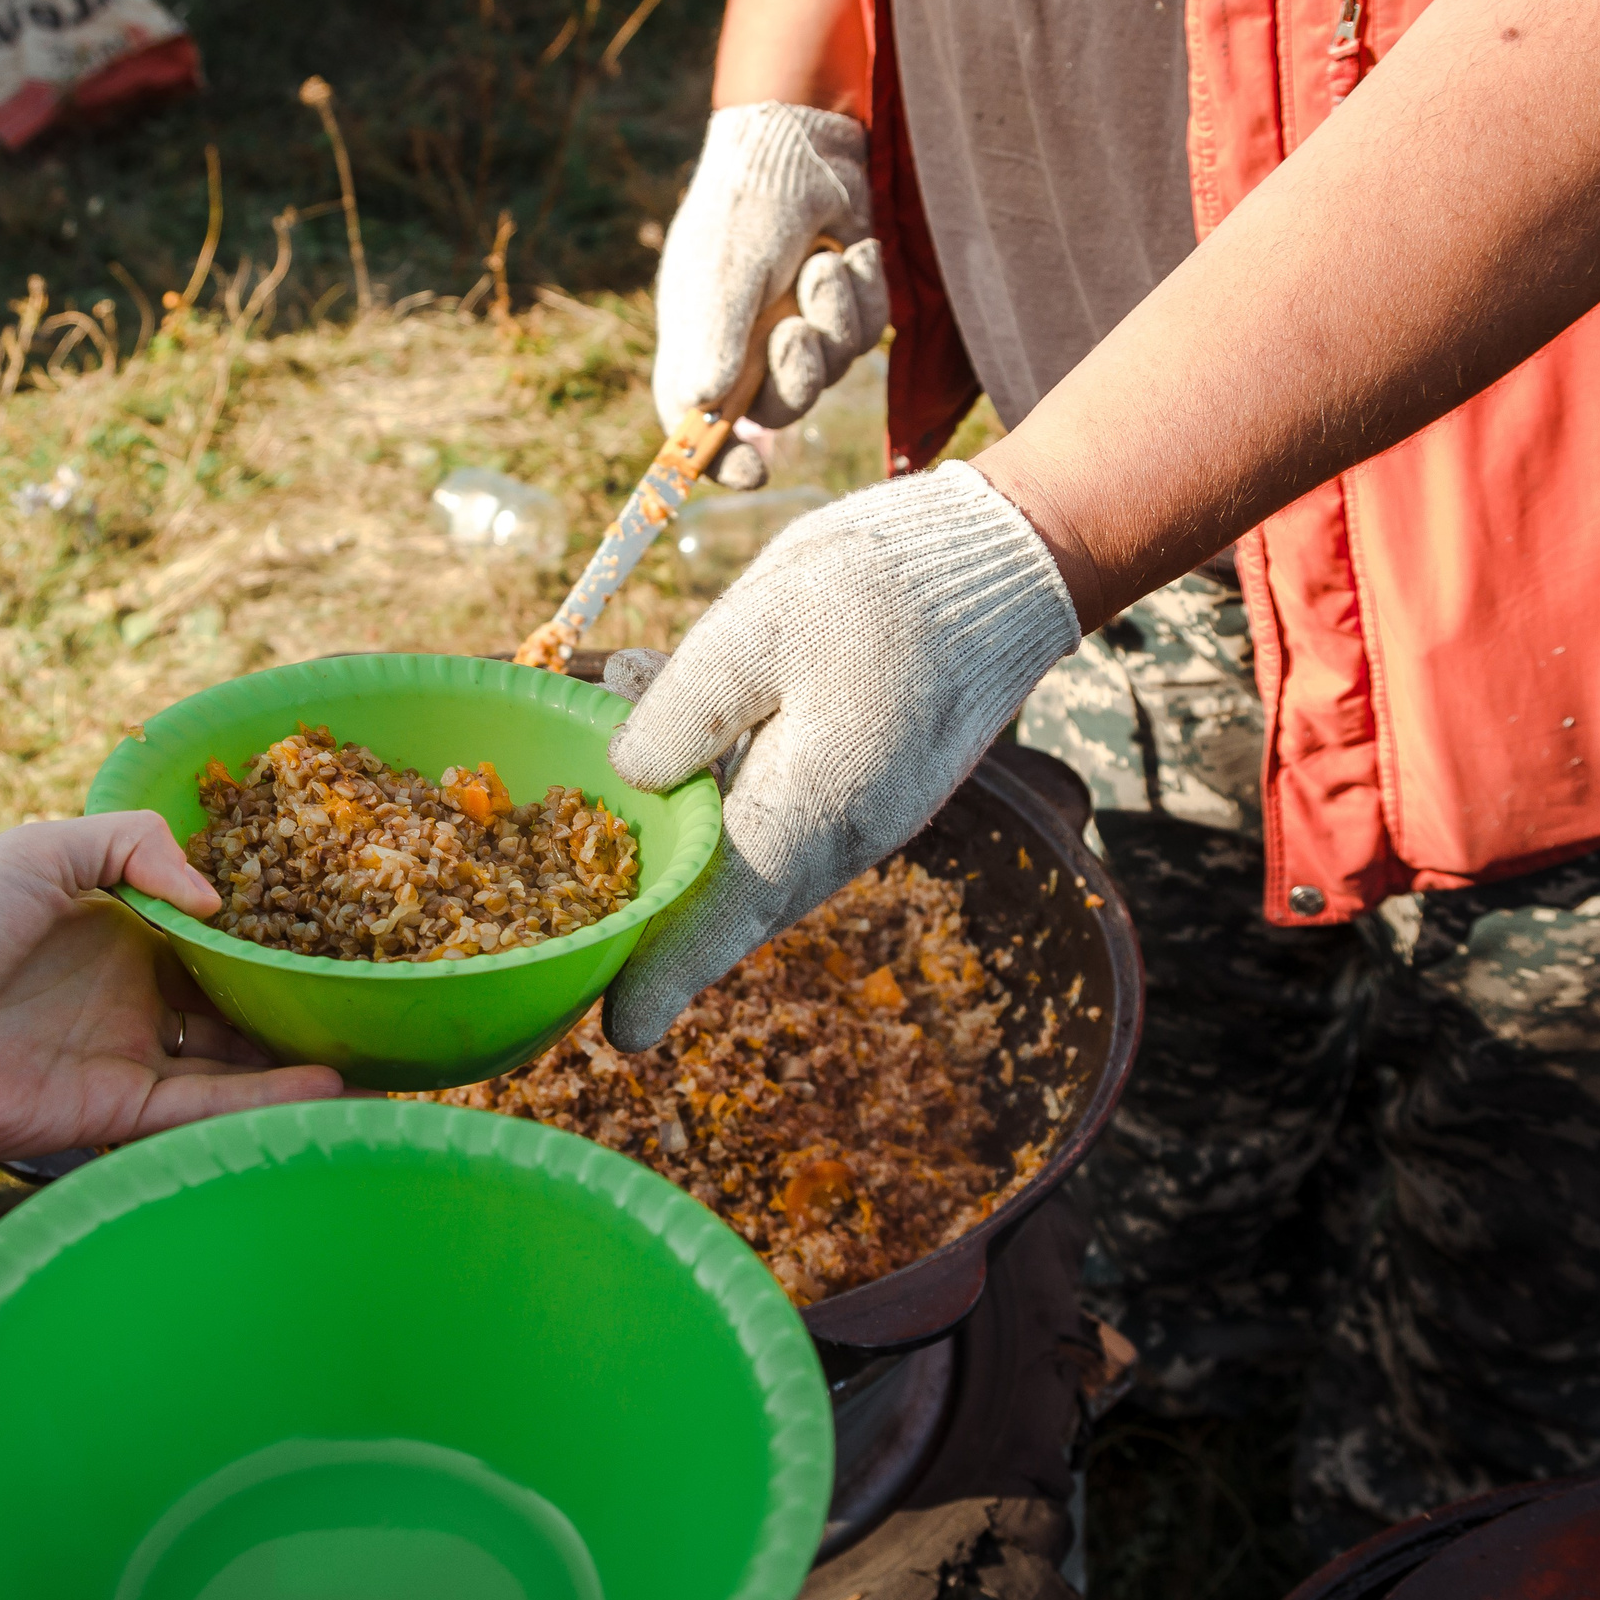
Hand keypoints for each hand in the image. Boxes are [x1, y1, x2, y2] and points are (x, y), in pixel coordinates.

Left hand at [0, 813, 342, 1160]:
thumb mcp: (44, 848)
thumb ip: (134, 845)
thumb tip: (217, 902)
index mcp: (124, 929)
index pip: (217, 932)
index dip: (273, 931)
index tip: (339, 924)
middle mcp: (138, 992)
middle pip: (239, 1001)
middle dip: (302, 1003)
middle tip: (376, 997)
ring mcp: (132, 1053)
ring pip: (237, 1062)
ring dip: (303, 1060)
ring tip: (381, 1054)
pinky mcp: (120, 1109)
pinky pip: (208, 1107)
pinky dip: (267, 1100)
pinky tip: (328, 1086)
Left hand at [597, 463, 1079, 1049]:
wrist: (1004, 565)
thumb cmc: (878, 587)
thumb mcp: (756, 624)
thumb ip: (682, 707)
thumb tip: (627, 779)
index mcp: (811, 807)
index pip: (725, 916)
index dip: (668, 975)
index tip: (622, 1034)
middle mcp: (843, 835)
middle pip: (735, 907)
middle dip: (666, 939)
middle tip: (594, 964)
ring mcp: (865, 816)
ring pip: (757, 867)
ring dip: (690, 871)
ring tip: (615, 865)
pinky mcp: (870, 786)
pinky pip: (785, 826)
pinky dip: (725, 817)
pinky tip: (671, 757)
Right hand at [653, 102, 887, 489]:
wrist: (802, 145)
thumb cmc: (745, 208)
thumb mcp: (724, 274)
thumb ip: (714, 339)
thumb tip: (699, 405)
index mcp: (700, 346)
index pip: (697, 426)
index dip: (718, 461)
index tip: (750, 473)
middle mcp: (747, 345)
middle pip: (778, 410)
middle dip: (798, 377)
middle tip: (796, 331)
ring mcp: (797, 326)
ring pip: (832, 369)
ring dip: (834, 319)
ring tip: (822, 264)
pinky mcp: (843, 305)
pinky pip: (865, 332)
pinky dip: (861, 294)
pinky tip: (849, 250)